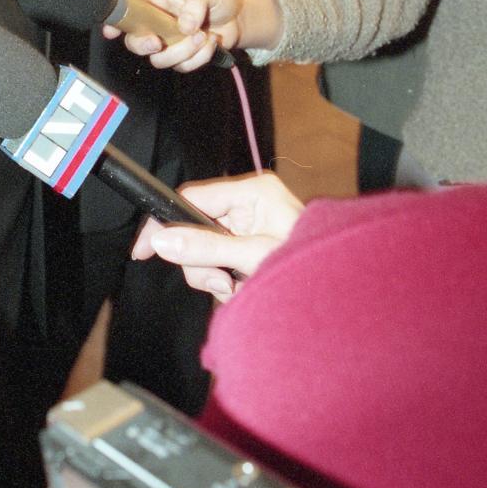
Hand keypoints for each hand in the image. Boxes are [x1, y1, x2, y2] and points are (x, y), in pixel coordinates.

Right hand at [102, 0, 282, 70]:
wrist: (240, 16)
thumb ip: (195, 5)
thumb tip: (184, 26)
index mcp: (156, 0)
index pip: (129, 10)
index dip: (116, 22)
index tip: (112, 31)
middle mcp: (157, 23)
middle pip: (135, 43)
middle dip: (144, 46)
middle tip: (159, 42)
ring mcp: (168, 42)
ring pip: (159, 60)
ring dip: (183, 51)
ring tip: (203, 35)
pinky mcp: (183, 57)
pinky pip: (182, 67)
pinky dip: (199, 58)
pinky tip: (210, 43)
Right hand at [131, 173, 303, 300]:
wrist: (342, 295)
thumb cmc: (309, 265)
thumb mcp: (253, 257)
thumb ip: (206, 248)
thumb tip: (161, 241)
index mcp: (253, 191)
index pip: (192, 197)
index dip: (165, 223)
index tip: (144, 249)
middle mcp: (248, 205)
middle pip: (195, 228)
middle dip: (202, 262)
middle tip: (222, 282)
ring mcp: (248, 227)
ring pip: (204, 251)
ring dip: (214, 276)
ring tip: (239, 288)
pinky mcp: (249, 248)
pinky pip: (219, 263)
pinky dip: (225, 282)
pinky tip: (244, 290)